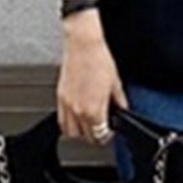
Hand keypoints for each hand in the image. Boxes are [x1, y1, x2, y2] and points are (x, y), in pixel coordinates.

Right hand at [58, 22, 128, 142]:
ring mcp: (66, 104)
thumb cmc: (99, 59)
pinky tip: (77, 116)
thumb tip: (122, 110)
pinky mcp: (59, 97)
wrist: (83, 45)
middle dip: (95, 136)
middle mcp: (77, 110)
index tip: (111, 131)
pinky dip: (69, 123)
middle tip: (102, 129)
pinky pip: (61, 119)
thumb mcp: (116, 84)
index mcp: (93, 109)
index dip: (108, 136)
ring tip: (89, 125)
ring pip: (70, 132)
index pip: (100, 135)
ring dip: (80, 132)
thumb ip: (120, 102)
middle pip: (85, 137)